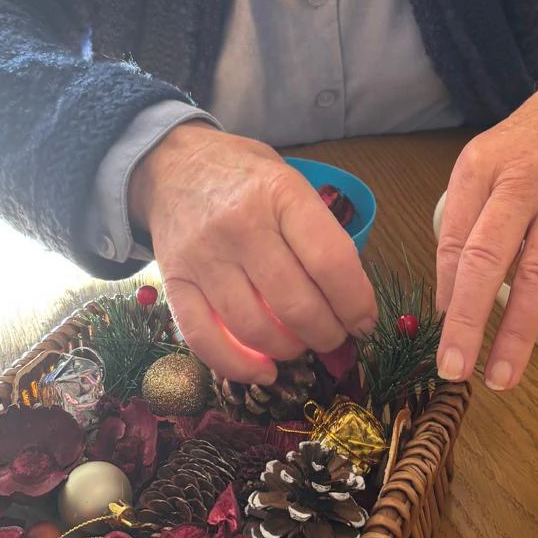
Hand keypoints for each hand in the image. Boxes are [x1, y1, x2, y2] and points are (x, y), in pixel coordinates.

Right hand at [129, 123, 377, 381]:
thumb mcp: (290, 183)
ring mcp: (202, 256)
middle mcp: (239, 224)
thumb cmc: (246, 179)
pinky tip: (263, 372)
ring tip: (301, 344)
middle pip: (295, 304)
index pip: (330, 261)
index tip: (365, 321)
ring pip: (254, 328)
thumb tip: (351, 302)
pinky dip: (238, 367)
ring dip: (289, 350)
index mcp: (280, 194)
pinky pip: (203, 339)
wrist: (173, 166)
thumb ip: (319, 233)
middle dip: (327, 334)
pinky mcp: (173, 282)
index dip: (356, 303)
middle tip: (335, 336)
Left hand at [435, 41, 537, 389]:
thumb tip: (449, 299)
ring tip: (501, 378)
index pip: (455, 240)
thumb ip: (466, 222)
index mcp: (482, 168)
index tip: (440, 338)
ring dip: (519, 334)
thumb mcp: (488, 163)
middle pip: (490, 259)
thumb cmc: (537, 144)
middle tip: (453, 369)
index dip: (447, 294)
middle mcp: (525, 181)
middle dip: (469, 320)